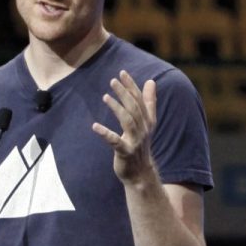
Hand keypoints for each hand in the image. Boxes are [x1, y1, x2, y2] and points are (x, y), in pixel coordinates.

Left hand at [94, 70, 159, 184]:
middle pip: (134, 108)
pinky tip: (95, 127)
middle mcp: (143, 129)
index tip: (122, 73)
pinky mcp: (126, 152)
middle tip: (113, 80)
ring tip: (105, 96)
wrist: (140, 172)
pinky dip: (106, 134)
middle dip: (125, 93)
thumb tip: (151, 82)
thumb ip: (148, 102)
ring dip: (117, 108)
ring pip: (128, 121)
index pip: (140, 100)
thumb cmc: (140, 144)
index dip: (132, 86)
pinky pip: (115, 142)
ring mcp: (135, 141)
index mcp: (147, 121)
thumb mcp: (147, 123)